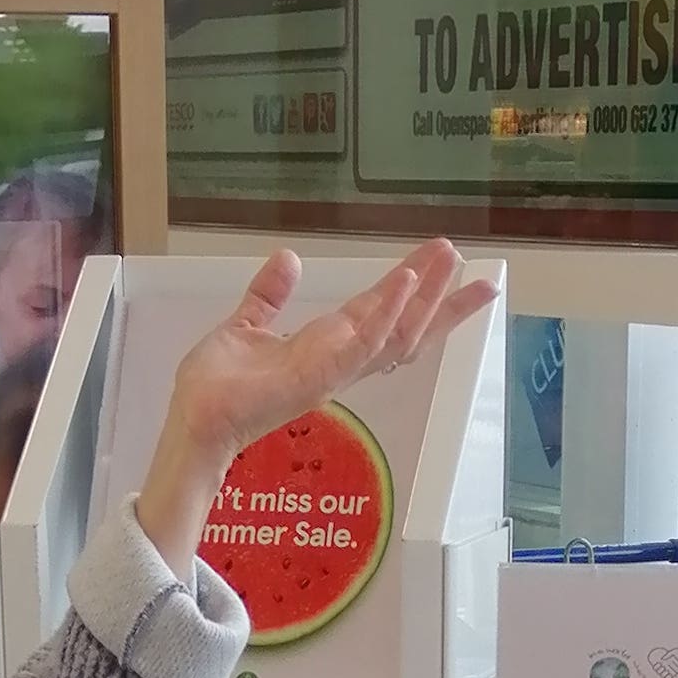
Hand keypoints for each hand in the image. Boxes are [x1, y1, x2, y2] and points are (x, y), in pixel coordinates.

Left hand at [162, 239, 499, 466]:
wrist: (195, 419)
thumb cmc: (217, 386)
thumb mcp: (246, 326)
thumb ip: (269, 295)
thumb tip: (289, 258)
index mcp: (328, 348)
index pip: (385, 317)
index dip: (420, 294)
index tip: (451, 269)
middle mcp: (340, 361)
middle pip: (406, 329)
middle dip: (443, 301)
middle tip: (482, 272)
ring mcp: (334, 370)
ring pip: (393, 332)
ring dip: (422, 296)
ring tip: (446, 260)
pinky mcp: (318, 375)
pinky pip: (360, 342)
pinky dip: (383, 312)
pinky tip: (402, 283)